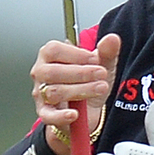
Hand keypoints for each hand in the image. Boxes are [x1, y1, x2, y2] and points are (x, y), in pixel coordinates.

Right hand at [29, 31, 120, 153]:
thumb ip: (106, 52)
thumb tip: (112, 39)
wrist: (89, 109)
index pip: (54, 50)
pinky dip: (61, 115)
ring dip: (80, 90)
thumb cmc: (89, 82)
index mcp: (50, 56)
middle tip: (101, 74)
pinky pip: (48, 116)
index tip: (95, 59)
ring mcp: (41, 94)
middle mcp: (41, 73)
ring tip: (100, 89)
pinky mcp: (46, 114)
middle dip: (81, 73)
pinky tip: (74, 114)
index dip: (76, 54)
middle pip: (53, 72)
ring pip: (54, 92)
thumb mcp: (101, 65)